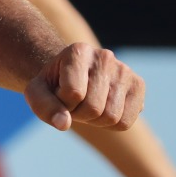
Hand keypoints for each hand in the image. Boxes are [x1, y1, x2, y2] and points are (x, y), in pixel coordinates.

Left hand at [24, 42, 143, 131]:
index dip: (62, 103)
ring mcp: (124, 70)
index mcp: (78, 51)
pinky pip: (126, 122)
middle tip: (72, 103)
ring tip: (86, 105)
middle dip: (78, 113)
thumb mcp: (37, 92)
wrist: (70, 75)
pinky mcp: (138, 85)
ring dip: (94, 121)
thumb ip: (44, 106)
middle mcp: (104, 56)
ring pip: (112, 117)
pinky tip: (101, 109)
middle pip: (94, 108)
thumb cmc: (53, 84)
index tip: (58, 95)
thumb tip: (64, 124)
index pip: (73, 93)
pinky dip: (110, 124)